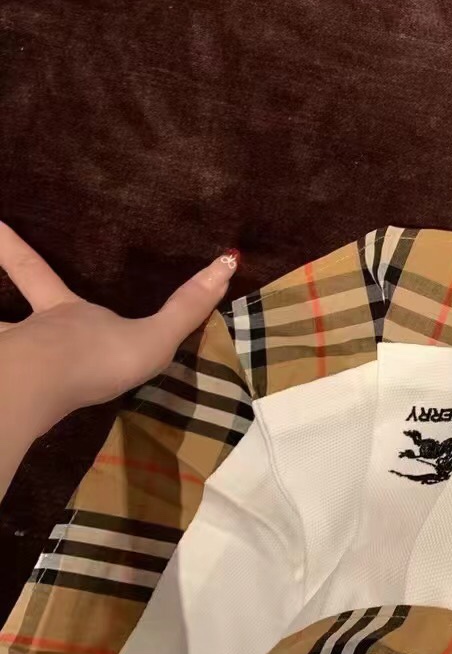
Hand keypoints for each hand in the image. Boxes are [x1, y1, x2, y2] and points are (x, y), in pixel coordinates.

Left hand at [0, 223, 238, 439]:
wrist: (44, 392)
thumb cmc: (96, 357)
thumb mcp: (153, 337)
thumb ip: (186, 307)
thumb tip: (228, 261)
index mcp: (63, 312)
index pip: (34, 271)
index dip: (11, 247)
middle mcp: (32, 331)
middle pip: (3, 314)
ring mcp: (13, 360)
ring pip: (4, 343)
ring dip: (4, 351)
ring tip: (6, 365)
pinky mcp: (8, 393)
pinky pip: (6, 389)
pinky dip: (7, 397)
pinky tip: (8, 405)